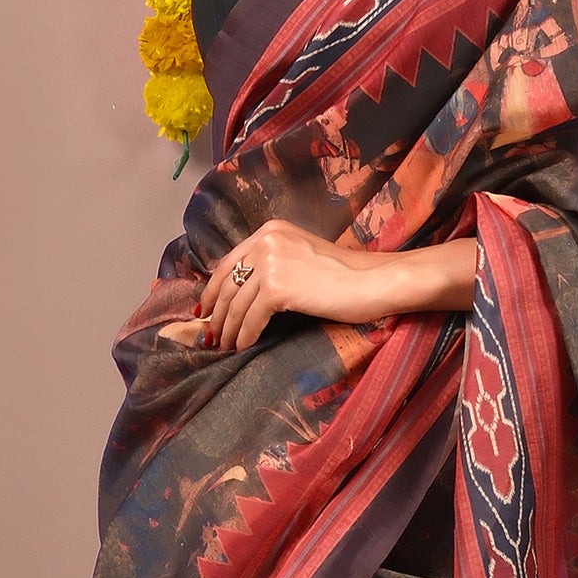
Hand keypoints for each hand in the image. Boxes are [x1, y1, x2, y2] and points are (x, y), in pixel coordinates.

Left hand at [194, 221, 476, 351]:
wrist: (373, 282)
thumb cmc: (345, 275)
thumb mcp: (301, 257)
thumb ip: (272, 264)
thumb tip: (240, 293)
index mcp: (270, 231)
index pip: (229, 262)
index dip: (212, 289)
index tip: (205, 309)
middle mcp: (266, 241)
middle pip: (227, 283)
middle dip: (216, 313)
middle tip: (211, 335)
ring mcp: (270, 262)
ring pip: (236, 304)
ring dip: (228, 329)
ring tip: (225, 346)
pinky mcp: (277, 288)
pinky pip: (251, 319)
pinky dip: (245, 336)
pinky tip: (243, 347)